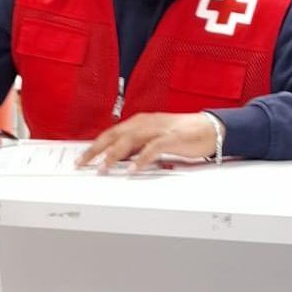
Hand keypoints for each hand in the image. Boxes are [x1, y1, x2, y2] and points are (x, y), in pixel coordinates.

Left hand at [76, 113, 216, 173]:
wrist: (209, 128)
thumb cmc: (181, 134)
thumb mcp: (153, 140)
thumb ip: (136, 148)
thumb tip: (118, 161)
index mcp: (139, 122)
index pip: (111, 133)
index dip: (95, 145)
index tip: (82, 158)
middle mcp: (145, 123)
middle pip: (115, 135)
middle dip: (97, 149)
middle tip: (83, 163)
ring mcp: (158, 129)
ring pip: (130, 139)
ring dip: (115, 155)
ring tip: (104, 168)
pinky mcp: (172, 137)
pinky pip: (153, 148)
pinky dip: (141, 158)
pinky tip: (133, 169)